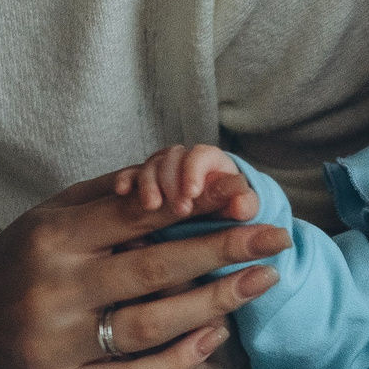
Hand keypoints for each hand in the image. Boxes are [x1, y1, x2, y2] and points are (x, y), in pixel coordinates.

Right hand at [0, 169, 287, 368]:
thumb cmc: (21, 257)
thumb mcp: (55, 213)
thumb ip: (116, 197)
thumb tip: (185, 178)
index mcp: (52, 238)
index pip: (136, 217)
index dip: (196, 207)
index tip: (247, 200)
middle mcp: (53, 289)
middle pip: (153, 269)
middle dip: (223, 251)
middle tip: (277, 240)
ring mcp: (56, 343)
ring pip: (150, 326)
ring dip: (214, 304)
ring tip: (261, 282)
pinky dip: (180, 358)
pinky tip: (216, 335)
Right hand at [114, 143, 246, 219]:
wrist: (213, 214)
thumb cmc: (229, 208)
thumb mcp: (240, 208)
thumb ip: (245, 205)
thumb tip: (241, 204)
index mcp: (210, 160)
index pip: (199, 155)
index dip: (194, 171)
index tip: (193, 194)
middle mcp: (184, 160)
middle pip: (172, 159)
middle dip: (173, 183)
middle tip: (181, 210)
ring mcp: (162, 169)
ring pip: (150, 167)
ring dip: (149, 184)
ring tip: (152, 206)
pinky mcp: (144, 182)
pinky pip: (130, 175)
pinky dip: (125, 180)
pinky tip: (123, 191)